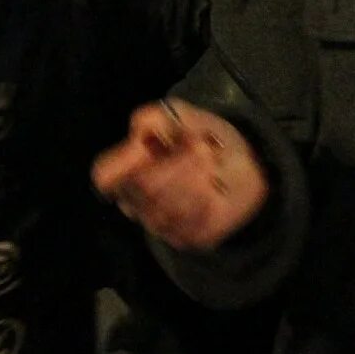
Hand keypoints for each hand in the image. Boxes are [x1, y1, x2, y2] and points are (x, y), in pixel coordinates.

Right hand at [93, 100, 268, 250]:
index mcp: (127, 172)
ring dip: (196, 179)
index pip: (105, 176)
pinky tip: (216, 191)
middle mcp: (137, 203)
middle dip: (178, 162)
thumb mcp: (179, 114)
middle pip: (145, 186)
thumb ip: (151, 118)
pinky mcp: (189, 239)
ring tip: (211, 165)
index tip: (152, 146)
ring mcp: (161, 224)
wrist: (249, 162)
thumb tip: (138, 141)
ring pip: (168, 207)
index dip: (127, 161)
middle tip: (202, 147)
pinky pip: (192, 225)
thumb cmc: (204, 137)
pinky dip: (209, 201)